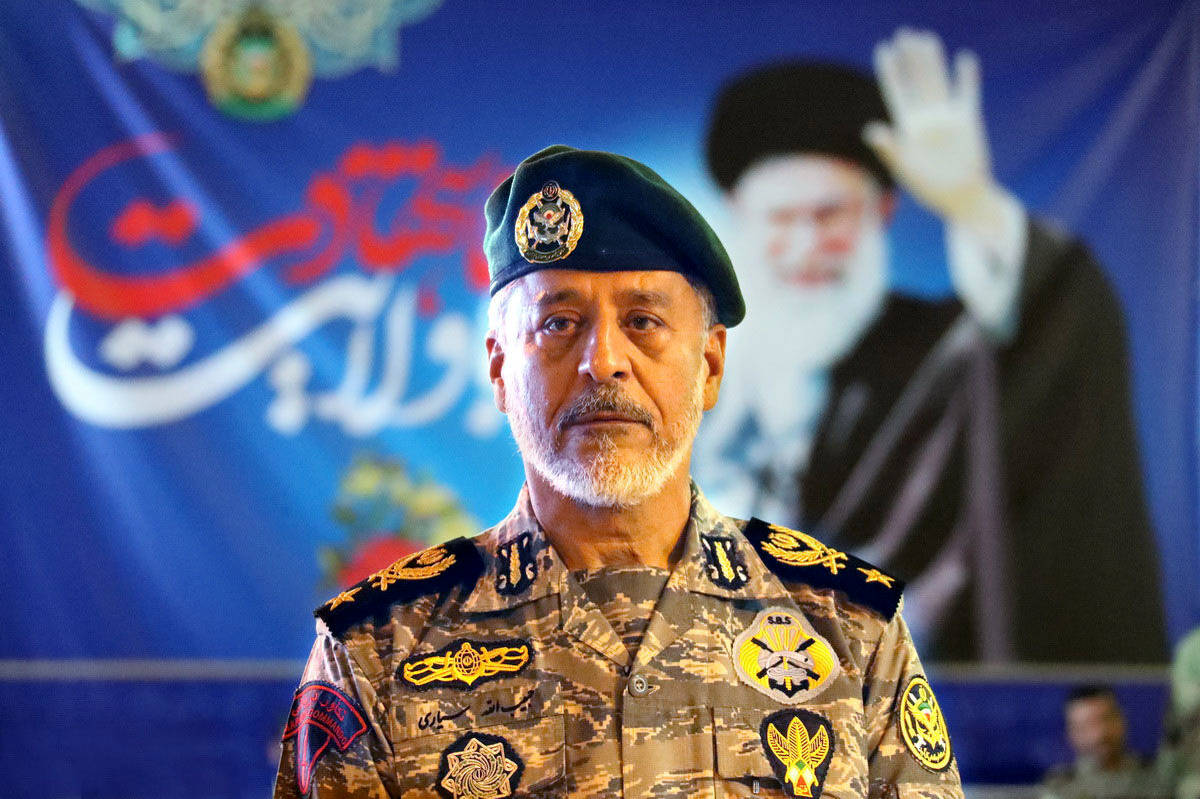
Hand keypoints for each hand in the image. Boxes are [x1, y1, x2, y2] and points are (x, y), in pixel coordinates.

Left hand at [863, 28, 996, 224]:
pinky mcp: (968, 120)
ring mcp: (947, 117)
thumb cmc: (930, 188)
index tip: (884, 50)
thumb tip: (870, 129)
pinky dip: (967, 77)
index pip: (896, 92)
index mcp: (907, 127)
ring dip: (933, 61)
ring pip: (938, 82)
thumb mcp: (905, 167)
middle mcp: (926, 118)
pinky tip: (964, 59)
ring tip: (926, 38)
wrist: (961, 198)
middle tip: (905, 34)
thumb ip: (889, 147)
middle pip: (917, 81)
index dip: (891, 71)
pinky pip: (967, 93)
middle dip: (911, 58)